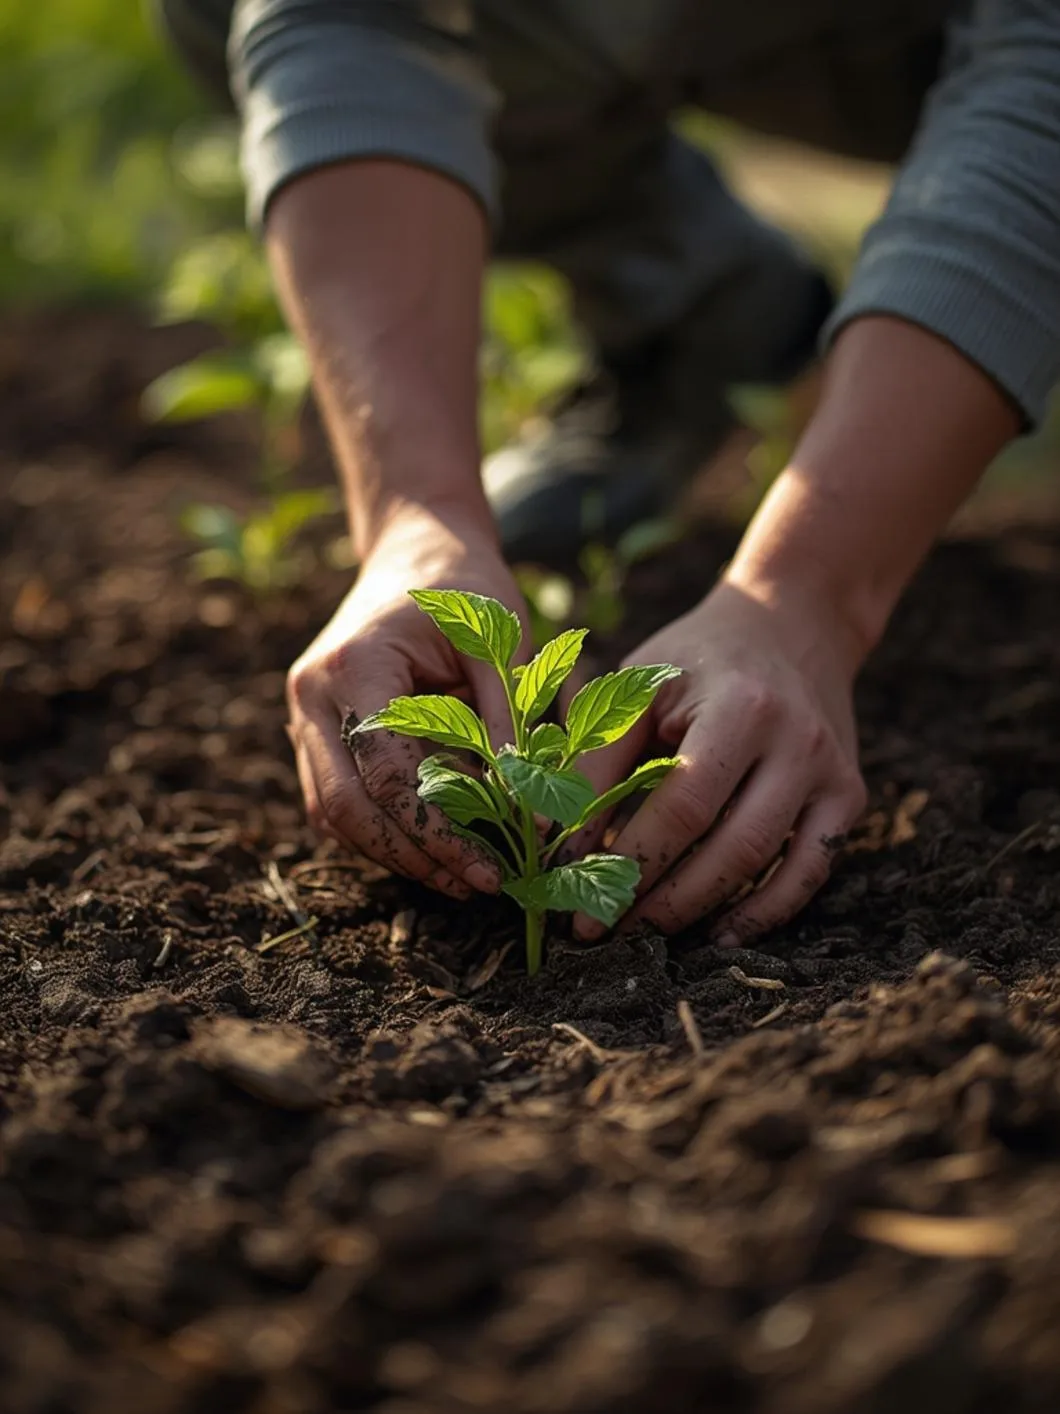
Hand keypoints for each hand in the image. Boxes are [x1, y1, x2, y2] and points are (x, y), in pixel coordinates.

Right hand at [286, 504, 527, 897]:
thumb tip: (532, 813)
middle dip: (412, 856)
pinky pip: (338, 799)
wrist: (416, 547)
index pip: (384, 772)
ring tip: (461, 880)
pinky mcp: (315, 731)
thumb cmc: (465, 587)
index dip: (436, 830)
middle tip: (477, 885)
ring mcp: (303, 715)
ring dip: (395, 854)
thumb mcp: (498, 644)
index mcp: (354, 666)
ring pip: (333, 813)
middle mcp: (312, 695)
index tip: (489, 867)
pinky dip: (382, 831)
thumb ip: (507, 723)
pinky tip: (434, 851)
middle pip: (345, 806)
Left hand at [569, 575, 867, 941]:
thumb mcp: (640, 687)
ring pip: (768, 865)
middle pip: (728, 846)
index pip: (681, 806)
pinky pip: (811, 871)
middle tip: (606, 931)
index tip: (577, 901)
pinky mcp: (847, 795)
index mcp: (740, 708)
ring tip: (646, 935)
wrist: (793, 623)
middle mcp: (796, 742)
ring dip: (702, 910)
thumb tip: (547, 834)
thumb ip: (595, 759)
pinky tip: (719, 933)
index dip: (627, 861)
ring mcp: (829, 772)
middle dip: (660, 900)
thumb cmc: (697, 657)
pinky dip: (767, 911)